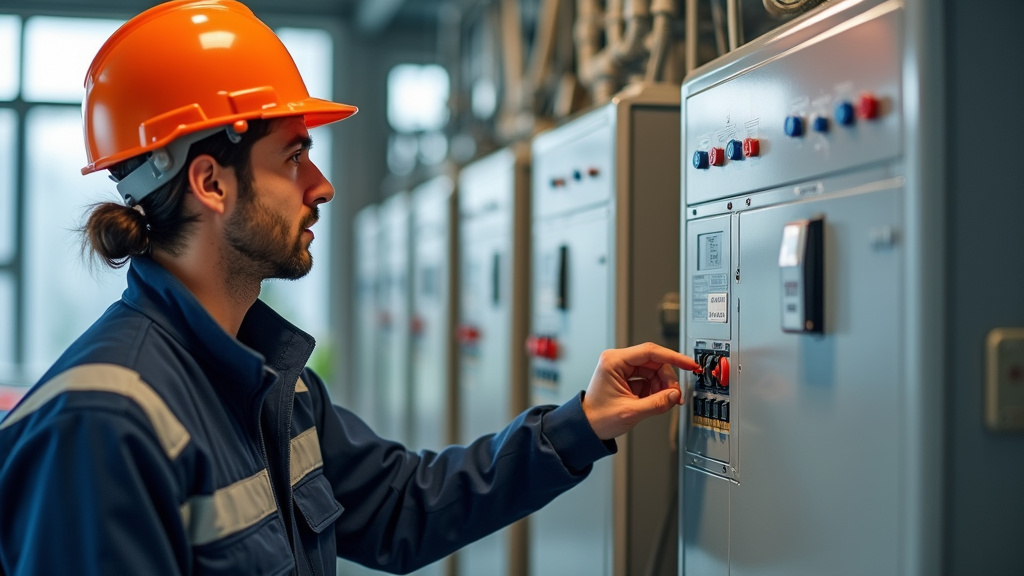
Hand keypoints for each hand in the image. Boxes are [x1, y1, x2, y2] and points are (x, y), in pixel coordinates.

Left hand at [581, 342, 700, 439]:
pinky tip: (655, 401)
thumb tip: (675, 395)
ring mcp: (622, 369)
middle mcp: (617, 361)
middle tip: (674, 395)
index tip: (689, 364)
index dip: (673, 357)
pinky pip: (649, 379)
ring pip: (654, 370)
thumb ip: (656, 403)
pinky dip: (656, 390)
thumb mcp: (631, 412)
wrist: (586, 427)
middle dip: (667, 379)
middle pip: (654, 362)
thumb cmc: (598, 418)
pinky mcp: (626, 377)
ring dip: (662, 386)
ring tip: (663, 401)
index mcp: (614, 362)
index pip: (650, 352)